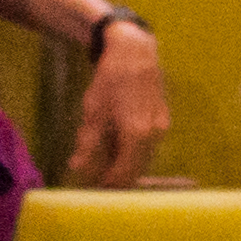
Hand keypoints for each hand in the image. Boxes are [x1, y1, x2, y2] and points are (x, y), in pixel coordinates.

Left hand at [65, 20, 167, 187]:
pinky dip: (134, 152)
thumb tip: (77, 167)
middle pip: (137, 170)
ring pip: (144, 158)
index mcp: (136, 135)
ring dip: (127, 166)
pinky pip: (149, 146)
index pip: (124, 174)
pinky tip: (118, 146)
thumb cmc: (110, 80)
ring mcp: (162, 128)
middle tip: (97, 181)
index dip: (107, 184)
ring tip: (105, 164)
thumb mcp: (93, 112)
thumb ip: (87, 144)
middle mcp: (154, 135)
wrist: (135, 52)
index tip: (92, 188)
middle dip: (118, 178)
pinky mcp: (163, 120)